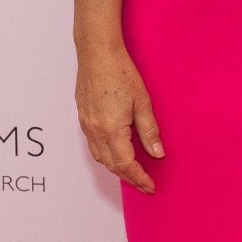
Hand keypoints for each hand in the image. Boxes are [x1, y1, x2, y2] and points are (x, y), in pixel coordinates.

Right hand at [75, 42, 163, 193]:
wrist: (97, 54)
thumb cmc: (121, 73)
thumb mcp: (142, 101)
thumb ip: (149, 130)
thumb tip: (157, 154)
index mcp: (112, 130)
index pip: (126, 164)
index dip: (139, 178)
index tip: (150, 186)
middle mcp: (96, 132)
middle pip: (112, 165)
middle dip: (129, 177)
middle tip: (145, 185)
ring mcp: (86, 125)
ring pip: (100, 157)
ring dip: (116, 168)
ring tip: (132, 173)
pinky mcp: (83, 118)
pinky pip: (93, 146)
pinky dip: (106, 156)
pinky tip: (116, 153)